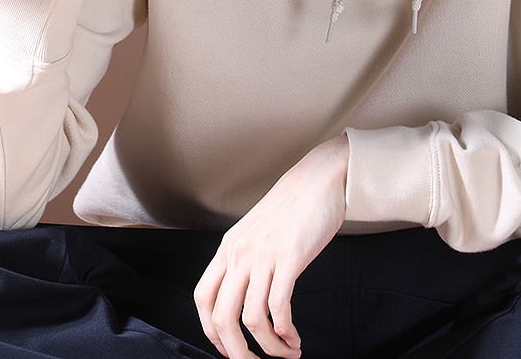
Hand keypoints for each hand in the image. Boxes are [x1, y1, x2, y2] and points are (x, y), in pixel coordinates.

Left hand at [194, 134, 348, 358]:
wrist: (318, 179)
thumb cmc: (292, 207)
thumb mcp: (256, 232)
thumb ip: (246, 259)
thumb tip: (244, 294)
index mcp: (229, 248)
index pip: (202, 297)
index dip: (210, 330)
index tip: (227, 347)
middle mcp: (240, 253)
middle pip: (220, 317)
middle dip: (235, 351)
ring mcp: (263, 255)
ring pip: (250, 319)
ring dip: (268, 347)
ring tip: (286, 352)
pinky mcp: (288, 257)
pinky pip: (279, 307)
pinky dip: (285, 332)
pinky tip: (294, 338)